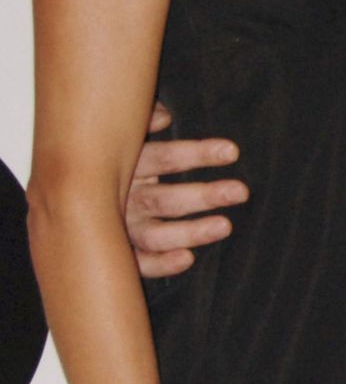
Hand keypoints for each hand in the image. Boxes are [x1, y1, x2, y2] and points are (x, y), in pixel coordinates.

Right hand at [127, 102, 246, 277]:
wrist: (67, 196)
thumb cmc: (110, 158)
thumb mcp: (124, 135)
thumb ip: (143, 121)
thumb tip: (163, 119)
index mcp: (127, 166)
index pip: (165, 158)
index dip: (197, 153)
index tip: (233, 151)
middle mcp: (122, 199)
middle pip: (164, 199)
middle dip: (204, 195)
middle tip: (240, 191)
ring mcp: (119, 229)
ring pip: (154, 234)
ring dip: (190, 232)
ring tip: (224, 226)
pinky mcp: (119, 253)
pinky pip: (138, 264)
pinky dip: (160, 264)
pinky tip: (187, 259)